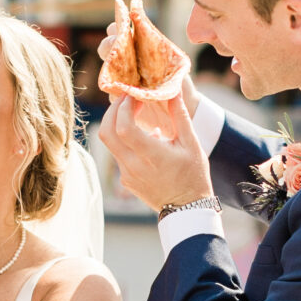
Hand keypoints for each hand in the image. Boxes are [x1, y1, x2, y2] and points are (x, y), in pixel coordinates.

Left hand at [98, 95, 212, 211]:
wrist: (187, 209)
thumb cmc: (194, 176)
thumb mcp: (192, 144)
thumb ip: (180, 116)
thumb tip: (173, 90)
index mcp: (152, 156)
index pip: (124, 127)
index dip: (124, 108)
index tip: (134, 96)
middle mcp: (134, 167)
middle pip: (106, 133)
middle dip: (112, 111)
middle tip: (125, 99)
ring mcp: (127, 175)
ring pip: (110, 143)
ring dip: (117, 124)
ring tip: (133, 113)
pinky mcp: (125, 180)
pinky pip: (118, 155)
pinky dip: (124, 140)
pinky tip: (142, 138)